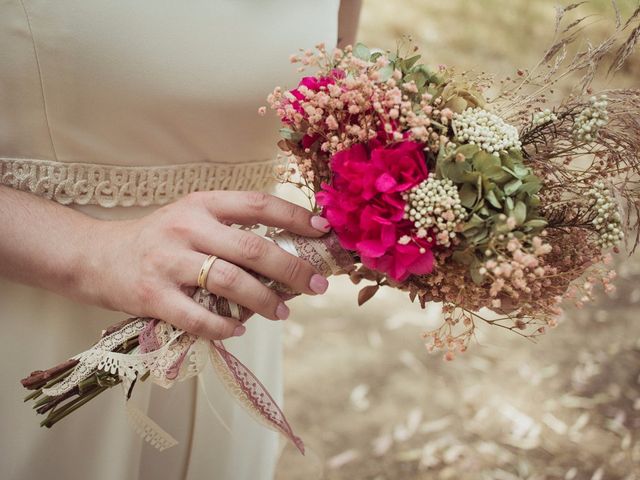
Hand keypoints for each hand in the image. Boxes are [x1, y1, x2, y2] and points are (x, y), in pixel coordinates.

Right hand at [84, 191, 330, 339]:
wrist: (97, 257)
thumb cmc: (157, 239)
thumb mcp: (191, 219)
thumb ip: (230, 228)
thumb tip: (285, 251)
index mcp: (201, 204)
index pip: (257, 204)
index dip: (295, 216)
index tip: (322, 230)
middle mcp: (187, 228)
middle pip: (252, 248)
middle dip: (292, 268)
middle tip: (316, 285)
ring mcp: (168, 262)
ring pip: (230, 282)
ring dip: (264, 301)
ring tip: (282, 312)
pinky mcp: (152, 295)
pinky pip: (198, 317)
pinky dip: (224, 326)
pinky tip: (239, 330)